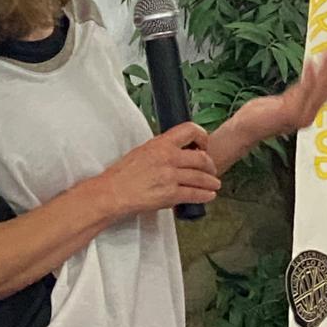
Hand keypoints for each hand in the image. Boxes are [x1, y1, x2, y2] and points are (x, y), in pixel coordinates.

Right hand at [101, 122, 220, 218]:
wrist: (111, 193)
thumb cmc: (122, 175)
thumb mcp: (142, 152)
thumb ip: (161, 150)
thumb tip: (176, 152)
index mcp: (160, 143)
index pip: (190, 130)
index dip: (202, 137)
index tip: (204, 145)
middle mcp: (168, 157)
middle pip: (201, 158)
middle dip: (211, 165)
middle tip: (212, 169)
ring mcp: (170, 176)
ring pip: (201, 177)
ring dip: (211, 182)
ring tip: (215, 184)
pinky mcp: (170, 195)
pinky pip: (194, 194)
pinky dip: (205, 195)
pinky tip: (209, 196)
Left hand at [238, 51, 326, 139]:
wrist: (245, 130)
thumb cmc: (260, 117)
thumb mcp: (283, 103)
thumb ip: (296, 95)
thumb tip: (306, 81)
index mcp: (308, 114)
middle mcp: (308, 116)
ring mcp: (299, 116)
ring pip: (318, 88)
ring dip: (326, 69)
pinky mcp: (289, 112)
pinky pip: (302, 91)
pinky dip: (309, 76)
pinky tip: (311, 62)